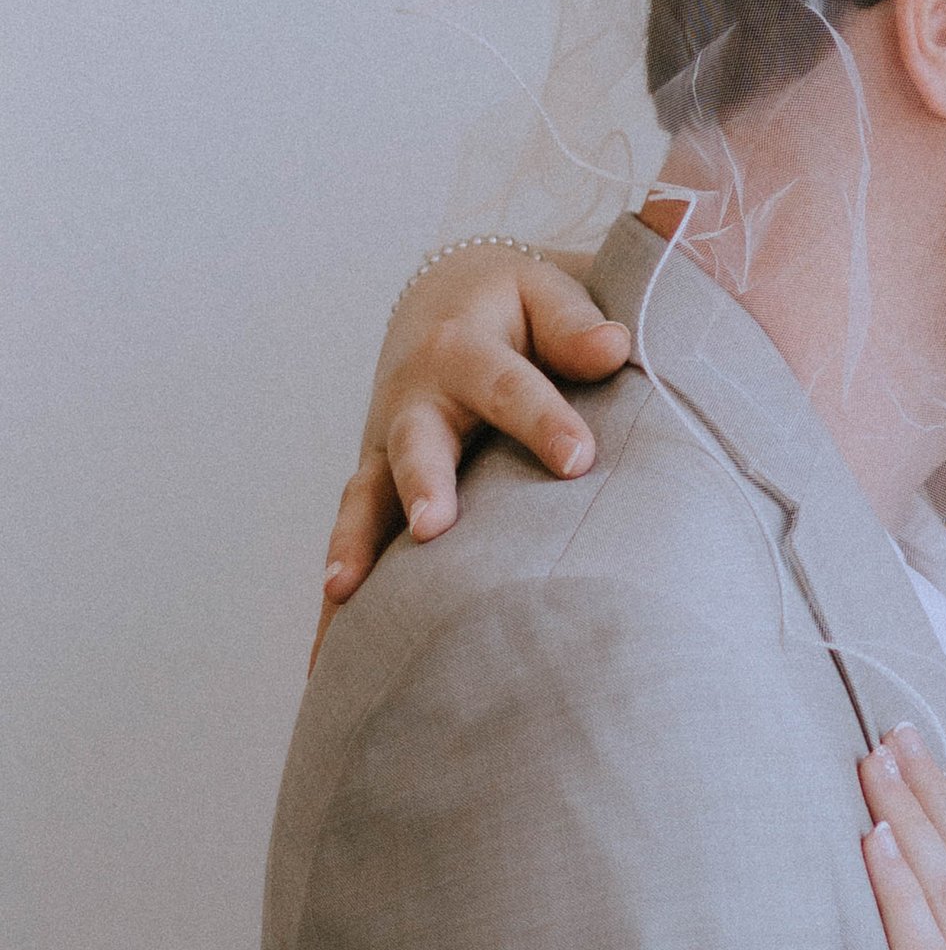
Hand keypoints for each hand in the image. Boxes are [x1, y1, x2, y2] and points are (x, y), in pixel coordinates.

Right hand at [317, 248, 630, 635]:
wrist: (445, 299)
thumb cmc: (515, 308)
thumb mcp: (544, 293)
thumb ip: (575, 324)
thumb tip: (613, 348)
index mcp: (464, 346)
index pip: (508, 385)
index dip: (542, 420)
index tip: (579, 460)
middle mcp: (414, 398)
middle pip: (416, 442)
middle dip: (424, 483)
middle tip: (434, 527)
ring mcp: (386, 446)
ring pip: (367, 497)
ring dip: (356, 544)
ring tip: (345, 593)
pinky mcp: (376, 485)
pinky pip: (354, 539)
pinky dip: (339, 594)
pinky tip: (328, 655)